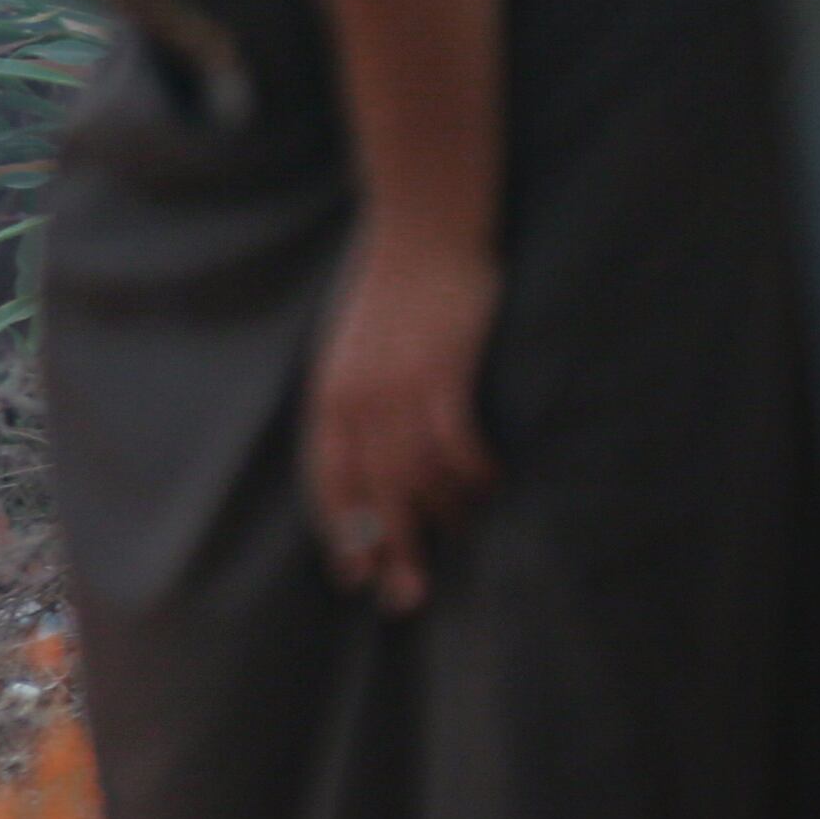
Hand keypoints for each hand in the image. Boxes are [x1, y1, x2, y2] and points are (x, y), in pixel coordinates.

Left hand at [306, 225, 498, 615]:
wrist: (423, 222)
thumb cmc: (395, 286)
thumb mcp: (353, 346)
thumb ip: (356, 401)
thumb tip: (371, 453)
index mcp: (329, 396)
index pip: (327, 482)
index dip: (341, 533)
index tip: (354, 576)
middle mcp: (357, 400)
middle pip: (371, 495)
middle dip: (390, 551)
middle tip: (409, 596)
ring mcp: (400, 387)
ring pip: (419, 476)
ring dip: (446, 510)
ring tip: (468, 524)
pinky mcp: (445, 371)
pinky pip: (458, 443)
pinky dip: (475, 472)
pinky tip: (493, 482)